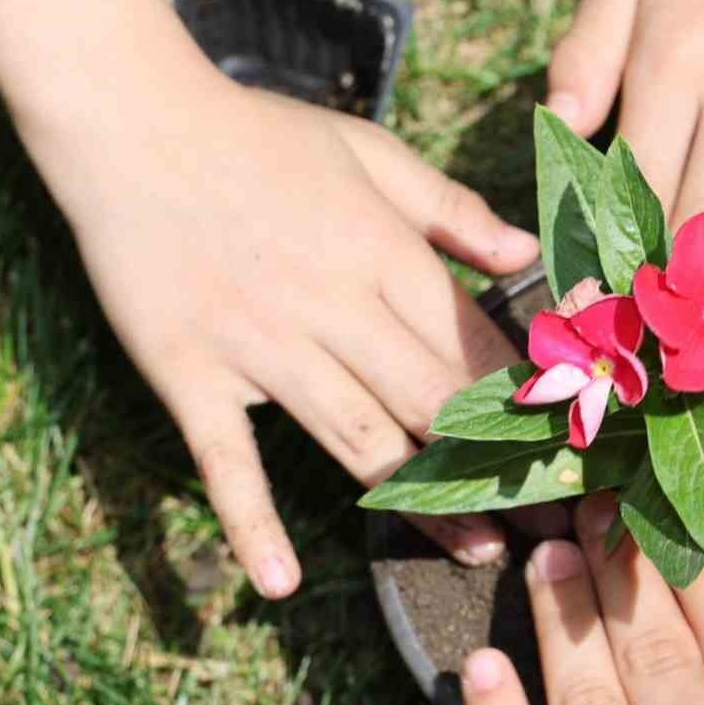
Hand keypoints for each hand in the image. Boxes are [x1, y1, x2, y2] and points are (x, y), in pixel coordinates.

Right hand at [23, 78, 550, 596]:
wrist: (130, 121)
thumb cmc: (258, 134)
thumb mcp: (369, 152)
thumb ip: (450, 208)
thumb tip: (526, 256)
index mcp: (383, 252)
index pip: (472, 341)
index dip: (527, 398)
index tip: (573, 444)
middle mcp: (333, 307)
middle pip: (433, 401)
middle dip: (501, 463)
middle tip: (554, 516)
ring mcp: (261, 347)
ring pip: (359, 440)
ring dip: (422, 502)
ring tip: (478, 551)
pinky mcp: (191, 374)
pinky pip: (227, 459)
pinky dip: (252, 521)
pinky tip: (279, 583)